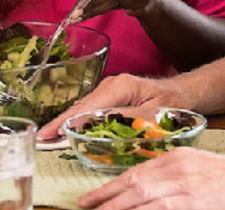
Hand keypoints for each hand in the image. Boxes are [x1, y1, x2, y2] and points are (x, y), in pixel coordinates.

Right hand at [38, 73, 186, 140]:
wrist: (182, 93)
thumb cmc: (173, 101)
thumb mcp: (156, 111)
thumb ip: (131, 117)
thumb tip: (104, 123)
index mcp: (121, 86)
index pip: (89, 106)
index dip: (68, 121)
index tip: (51, 133)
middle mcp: (111, 85)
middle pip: (81, 107)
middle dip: (60, 123)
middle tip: (41, 139)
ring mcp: (108, 91)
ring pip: (83, 109)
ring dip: (66, 123)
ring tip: (47, 137)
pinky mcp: (109, 98)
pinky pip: (90, 111)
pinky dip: (77, 122)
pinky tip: (64, 132)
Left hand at [79, 148, 224, 208]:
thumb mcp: (194, 164)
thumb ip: (170, 173)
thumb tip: (143, 188)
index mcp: (173, 158)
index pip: (134, 173)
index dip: (109, 188)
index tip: (91, 198)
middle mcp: (174, 171)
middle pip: (132, 187)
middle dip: (106, 200)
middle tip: (85, 208)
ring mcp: (183, 189)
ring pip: (141, 202)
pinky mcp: (192, 205)